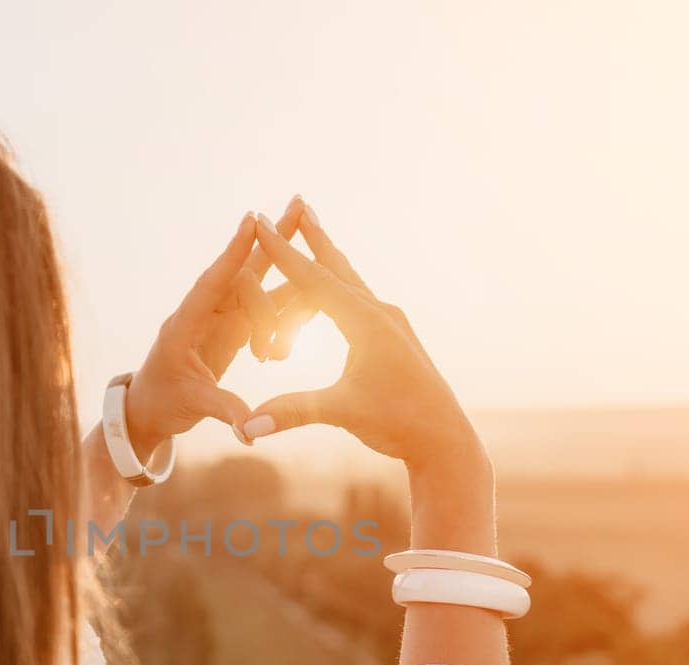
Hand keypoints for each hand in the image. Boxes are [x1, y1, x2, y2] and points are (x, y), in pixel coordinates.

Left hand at [125, 201, 306, 456]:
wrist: (152, 409)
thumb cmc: (163, 403)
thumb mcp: (192, 407)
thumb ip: (224, 410)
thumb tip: (252, 430)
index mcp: (185, 324)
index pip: (212, 282)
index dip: (233, 252)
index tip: (251, 219)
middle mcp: (205, 313)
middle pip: (242, 275)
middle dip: (271, 256)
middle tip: (296, 217)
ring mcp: (221, 317)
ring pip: (258, 285)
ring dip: (285, 270)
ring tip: (309, 225)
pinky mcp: (233, 328)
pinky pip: (264, 305)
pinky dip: (286, 299)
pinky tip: (311, 278)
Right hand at [242, 206, 490, 485]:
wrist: (444, 439)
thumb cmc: (396, 423)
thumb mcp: (341, 412)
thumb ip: (291, 412)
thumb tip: (244, 427)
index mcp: (365, 322)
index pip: (314, 279)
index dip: (282, 252)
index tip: (261, 221)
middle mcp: (380, 314)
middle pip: (338, 266)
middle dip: (314, 237)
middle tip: (297, 202)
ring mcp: (391, 325)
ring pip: (351, 283)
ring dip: (328, 260)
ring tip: (314, 239)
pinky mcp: (396, 339)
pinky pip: (360, 303)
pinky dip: (340, 288)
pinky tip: (338, 293)